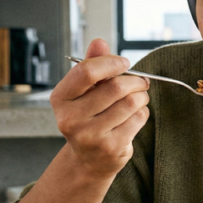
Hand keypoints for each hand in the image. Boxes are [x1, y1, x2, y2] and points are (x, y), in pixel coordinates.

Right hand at [50, 39, 149, 176]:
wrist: (89, 159)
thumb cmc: (88, 117)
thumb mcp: (85, 91)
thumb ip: (92, 65)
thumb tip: (100, 42)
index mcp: (60, 98)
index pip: (86, 71)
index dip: (111, 63)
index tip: (124, 63)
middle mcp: (70, 119)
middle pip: (114, 87)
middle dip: (135, 81)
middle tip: (141, 82)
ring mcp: (89, 135)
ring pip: (130, 103)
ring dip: (142, 96)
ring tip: (139, 98)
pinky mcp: (110, 147)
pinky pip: (137, 119)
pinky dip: (142, 112)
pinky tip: (135, 115)